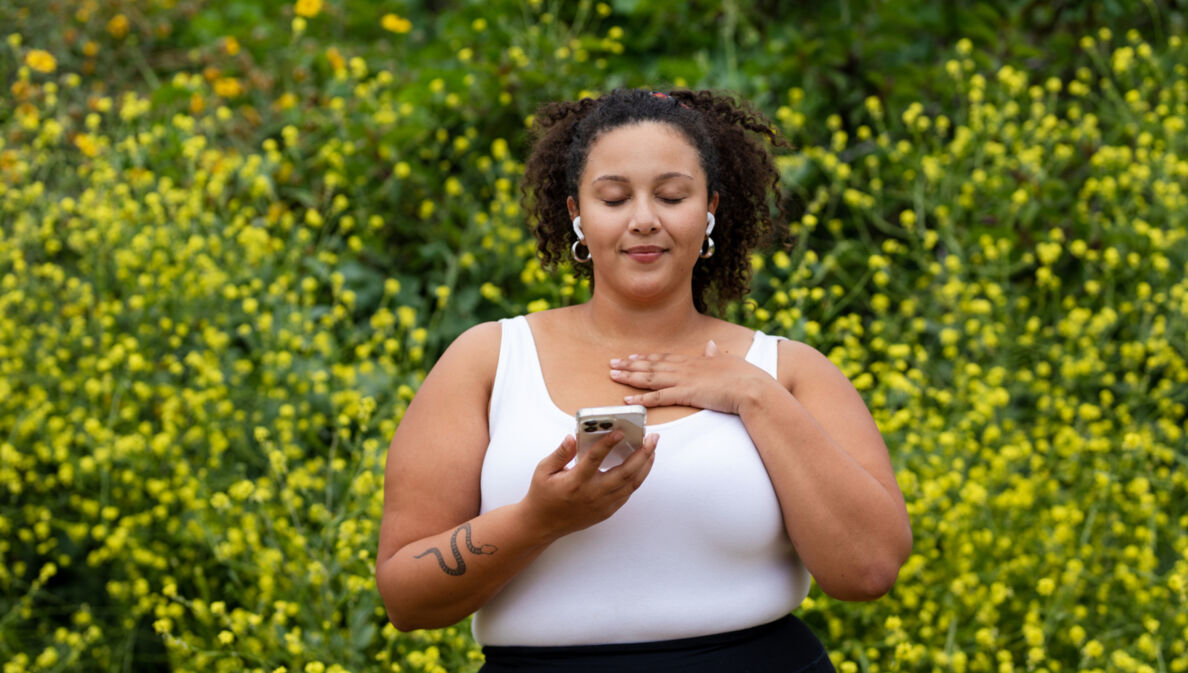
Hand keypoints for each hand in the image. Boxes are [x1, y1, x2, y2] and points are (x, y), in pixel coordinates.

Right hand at [520, 430, 657, 540]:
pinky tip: (642, 467)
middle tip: (651, 438)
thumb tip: (572, 438)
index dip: (608, 444)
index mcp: (575, 482)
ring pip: (631, 484)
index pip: (594, 460)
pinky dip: (637, 479)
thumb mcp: (543, 470)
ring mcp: (602, 504)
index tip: (620, 432)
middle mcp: (592, 494)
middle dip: (642, 454)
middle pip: (624, 473)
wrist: (543, 524)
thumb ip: (560, 453)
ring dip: (644, 465)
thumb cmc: (543, 495)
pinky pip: (627, 494)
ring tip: (652, 450)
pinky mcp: (606, 511)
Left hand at [609, 340, 775, 413]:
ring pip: (649, 378)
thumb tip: (710, 344)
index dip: (645, 357)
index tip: (631, 356)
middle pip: (651, 365)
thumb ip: (714, 354)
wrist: (751, 387)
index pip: (663, 357)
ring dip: (629, 377)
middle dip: (630, 365)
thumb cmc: (744, 376)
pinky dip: (641, 398)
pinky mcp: (686, 394)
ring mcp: (684, 380)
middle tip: (611, 364)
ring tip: (612, 376)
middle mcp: (684, 367)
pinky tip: (627, 399)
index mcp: (693, 360)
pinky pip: (658, 397)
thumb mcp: (727, 361)